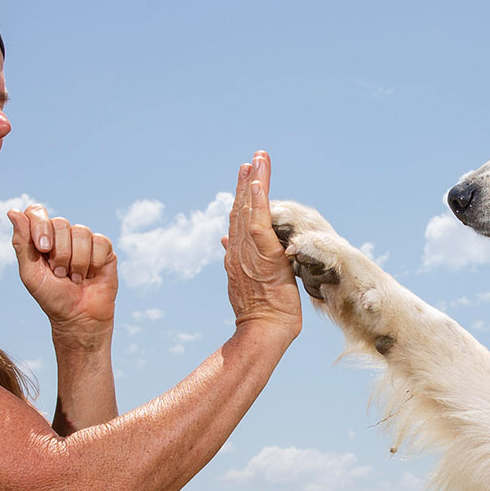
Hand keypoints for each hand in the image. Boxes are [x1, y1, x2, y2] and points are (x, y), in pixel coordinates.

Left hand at [8, 204, 118, 341]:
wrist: (79, 317)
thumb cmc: (52, 298)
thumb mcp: (30, 273)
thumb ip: (21, 243)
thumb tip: (13, 212)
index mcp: (41, 237)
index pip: (37, 212)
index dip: (40, 226)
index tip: (43, 249)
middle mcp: (63, 235)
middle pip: (60, 223)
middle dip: (60, 253)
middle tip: (60, 273)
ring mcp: (84, 240)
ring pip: (81, 232)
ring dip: (77, 261)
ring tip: (75, 277)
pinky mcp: (104, 249)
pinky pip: (100, 242)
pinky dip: (93, 262)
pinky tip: (91, 275)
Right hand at [222, 152, 301, 338]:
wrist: (263, 330)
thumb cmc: (259, 313)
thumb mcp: (246, 282)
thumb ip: (236, 260)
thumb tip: (225, 241)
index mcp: (235, 256)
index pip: (237, 221)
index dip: (241, 198)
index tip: (246, 178)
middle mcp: (238, 251)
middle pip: (240, 209)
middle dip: (246, 182)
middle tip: (253, 159)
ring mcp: (249, 252)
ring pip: (249, 211)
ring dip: (254, 182)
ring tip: (257, 160)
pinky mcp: (264, 255)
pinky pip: (259, 223)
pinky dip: (258, 202)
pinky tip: (259, 182)